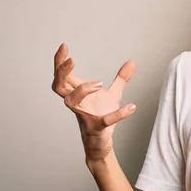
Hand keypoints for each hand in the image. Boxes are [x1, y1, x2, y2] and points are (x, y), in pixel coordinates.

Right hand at [51, 43, 136, 161]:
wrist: (101, 144)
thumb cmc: (100, 116)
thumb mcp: (113, 94)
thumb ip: (121, 78)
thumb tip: (132, 62)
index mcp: (78, 93)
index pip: (62, 75)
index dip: (59, 61)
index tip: (64, 46)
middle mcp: (77, 104)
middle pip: (58, 86)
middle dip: (61, 72)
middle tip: (71, 60)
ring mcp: (84, 116)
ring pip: (70, 102)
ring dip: (82, 90)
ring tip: (100, 83)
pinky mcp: (96, 128)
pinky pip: (104, 121)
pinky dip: (118, 114)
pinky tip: (132, 107)